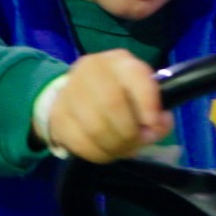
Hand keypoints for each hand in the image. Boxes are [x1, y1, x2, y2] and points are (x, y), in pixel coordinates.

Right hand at [47, 51, 167, 162]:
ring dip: (115, 146)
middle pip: (112, 105)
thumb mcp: (142, 94)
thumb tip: (158, 126)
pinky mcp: (58, 115)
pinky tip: (107, 151)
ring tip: (124, 149)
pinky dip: (99, 153)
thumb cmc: (120, 94)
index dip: (148, 104)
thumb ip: (156, 111)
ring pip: (95, 128)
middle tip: (138, 143)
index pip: (136, 77)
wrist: (77, 93)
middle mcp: (91, 70)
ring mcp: (70, 92)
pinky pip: (80, 143)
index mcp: (119, 61)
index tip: (153, 126)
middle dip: (130, 132)